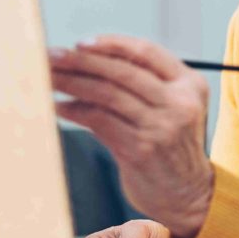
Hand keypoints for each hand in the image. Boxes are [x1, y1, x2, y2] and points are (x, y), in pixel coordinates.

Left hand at [50, 35, 213, 237]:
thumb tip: (85, 61)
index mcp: (190, 84)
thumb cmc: (171, 147)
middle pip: (122, 71)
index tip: (80, 44)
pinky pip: (100, 121)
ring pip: (107, 94)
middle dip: (82, 61)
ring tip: (49, 78)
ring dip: (72, 83)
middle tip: (52, 56)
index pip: (146, 52)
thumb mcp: (171, 108)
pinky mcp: (142, 149)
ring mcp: (162, 126)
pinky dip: (76, 111)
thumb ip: (142, 85)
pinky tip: (60, 107)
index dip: (111, 44)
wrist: (187, 194)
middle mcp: (179, 102)